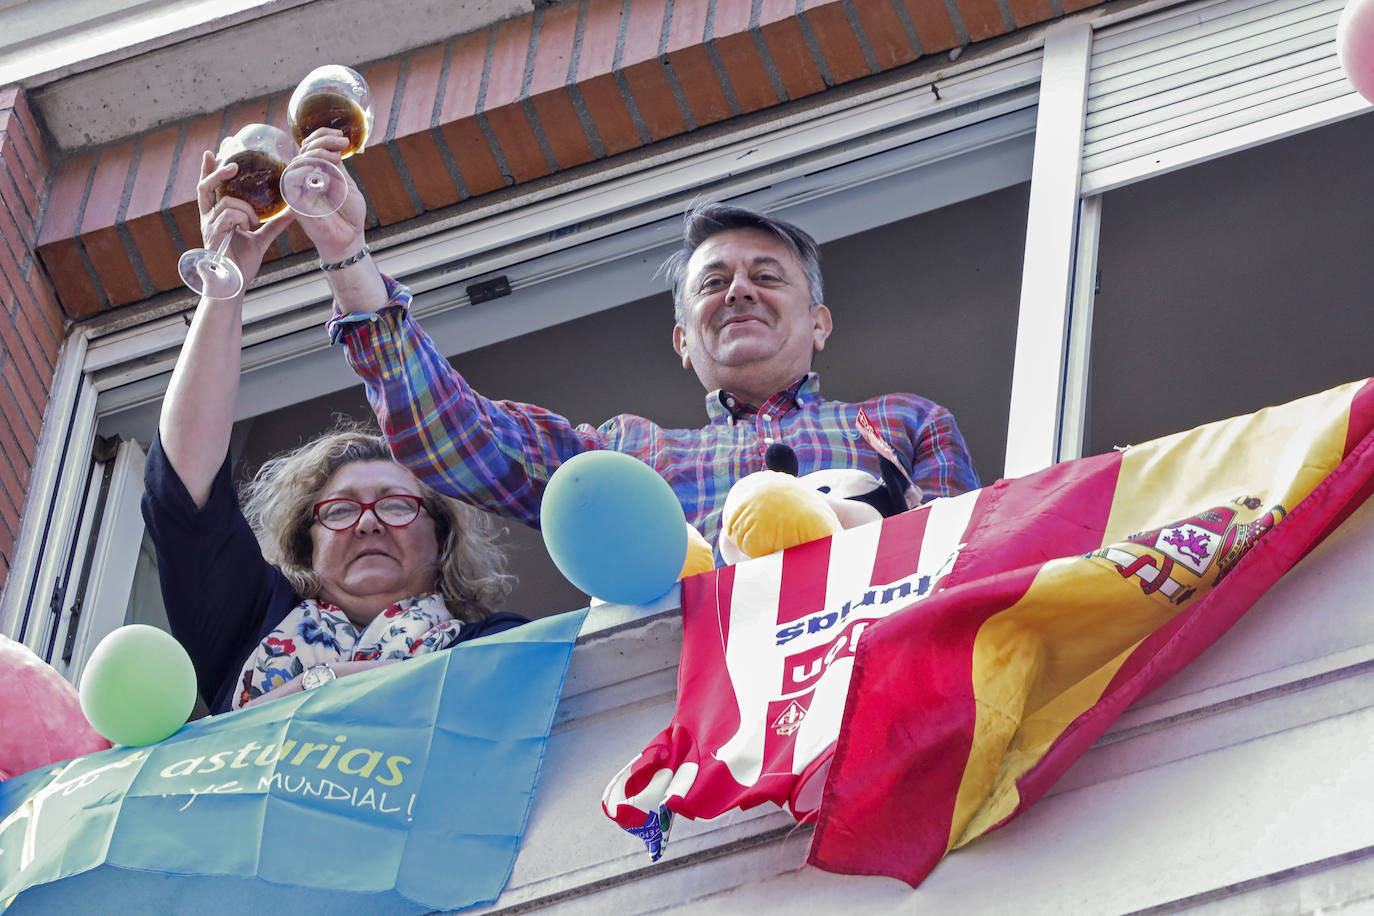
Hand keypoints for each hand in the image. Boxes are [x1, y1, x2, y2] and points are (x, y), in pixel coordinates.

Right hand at [195, 150, 293, 290]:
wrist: (235, 284)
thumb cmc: (243, 264)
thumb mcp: (261, 239)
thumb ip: (274, 224)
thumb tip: (293, 211)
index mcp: (217, 217)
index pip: (209, 189)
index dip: (208, 170)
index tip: (211, 152)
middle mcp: (209, 219)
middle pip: (205, 187)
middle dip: (216, 172)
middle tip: (232, 165)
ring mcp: (209, 226)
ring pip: (226, 202)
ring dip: (245, 208)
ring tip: (254, 222)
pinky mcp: (214, 235)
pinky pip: (228, 215)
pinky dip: (242, 217)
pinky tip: (248, 228)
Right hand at [290, 128, 368, 260]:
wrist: (349, 237)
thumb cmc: (349, 213)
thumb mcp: (346, 182)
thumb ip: (336, 165)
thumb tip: (332, 144)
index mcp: (316, 170)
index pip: (309, 144)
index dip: (322, 134)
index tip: (341, 135)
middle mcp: (304, 176)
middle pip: (303, 148)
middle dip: (323, 141)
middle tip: (342, 144)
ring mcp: (297, 187)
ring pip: (299, 159)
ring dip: (318, 153)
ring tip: (337, 159)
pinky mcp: (293, 199)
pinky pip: (293, 177)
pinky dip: (309, 171)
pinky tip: (324, 176)